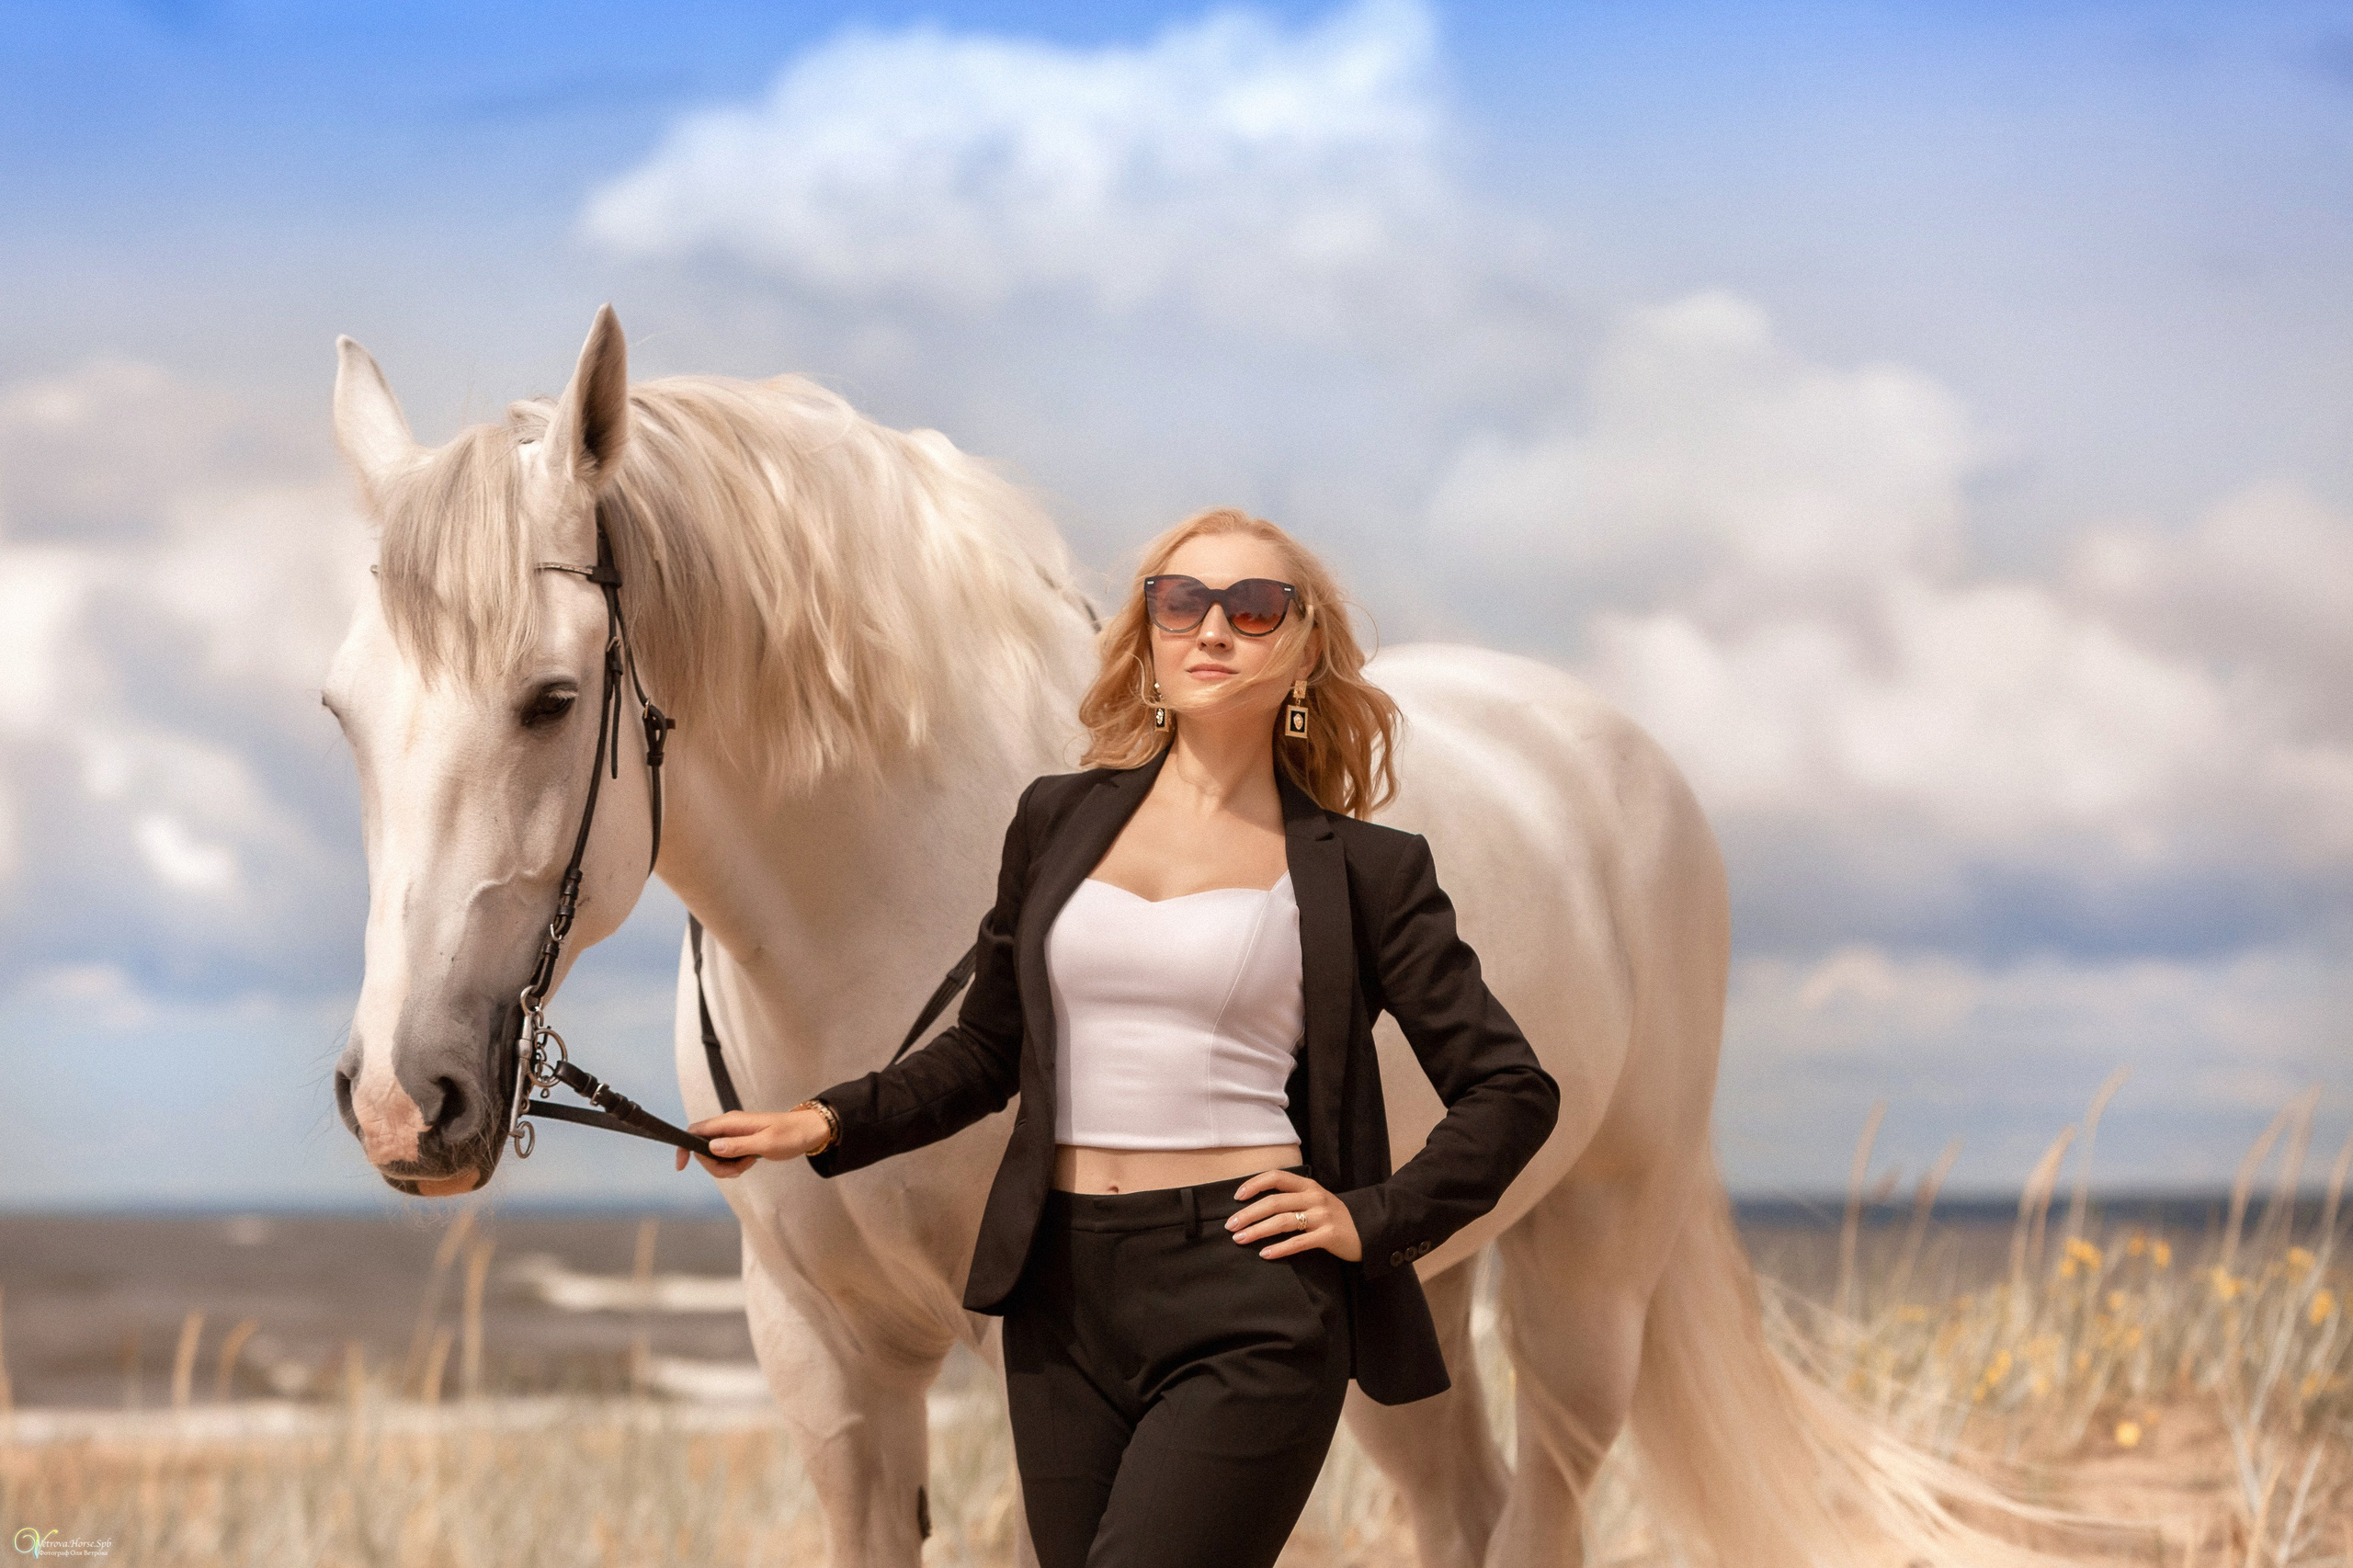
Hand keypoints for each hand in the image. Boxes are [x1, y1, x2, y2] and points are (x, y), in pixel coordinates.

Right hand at [673, 1107, 829, 1179]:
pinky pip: (727, 1158)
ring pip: (715, 1156)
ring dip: (727, 1167)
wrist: (808, 1132)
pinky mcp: (740, 1143)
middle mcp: (729, 1126)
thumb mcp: (766, 1143)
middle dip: (715, 1165)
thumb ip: (738, 1145)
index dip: (684, 1147)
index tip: (682, 1166)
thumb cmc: (791, 1134)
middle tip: (738, 1169)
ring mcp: (734, 1134)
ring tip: (749, 1164)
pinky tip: (750, 1162)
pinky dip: (734, 1165)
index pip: (696, 1130)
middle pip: (703, 1149)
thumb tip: (712, 1147)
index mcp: (731, 1122)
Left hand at [1225, 1169, 1361, 1261]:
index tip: (1237, 1197)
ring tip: (1241, 1239)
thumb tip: (1257, 1207)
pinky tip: (1265, 1254)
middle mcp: (1314, 1197)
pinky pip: (1298, 1242)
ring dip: (1258, 1230)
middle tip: (1231, 1226)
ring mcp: (1322, 1216)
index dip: (1255, 1184)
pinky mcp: (1328, 1236)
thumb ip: (1293, 1199)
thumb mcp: (1316, 1200)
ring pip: (1283, 1221)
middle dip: (1249, 1214)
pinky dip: (1279, 1248)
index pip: (1277, 1177)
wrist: (1368, 1230)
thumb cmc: (1334, 1217)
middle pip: (1274, 1202)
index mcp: (1309, 1186)